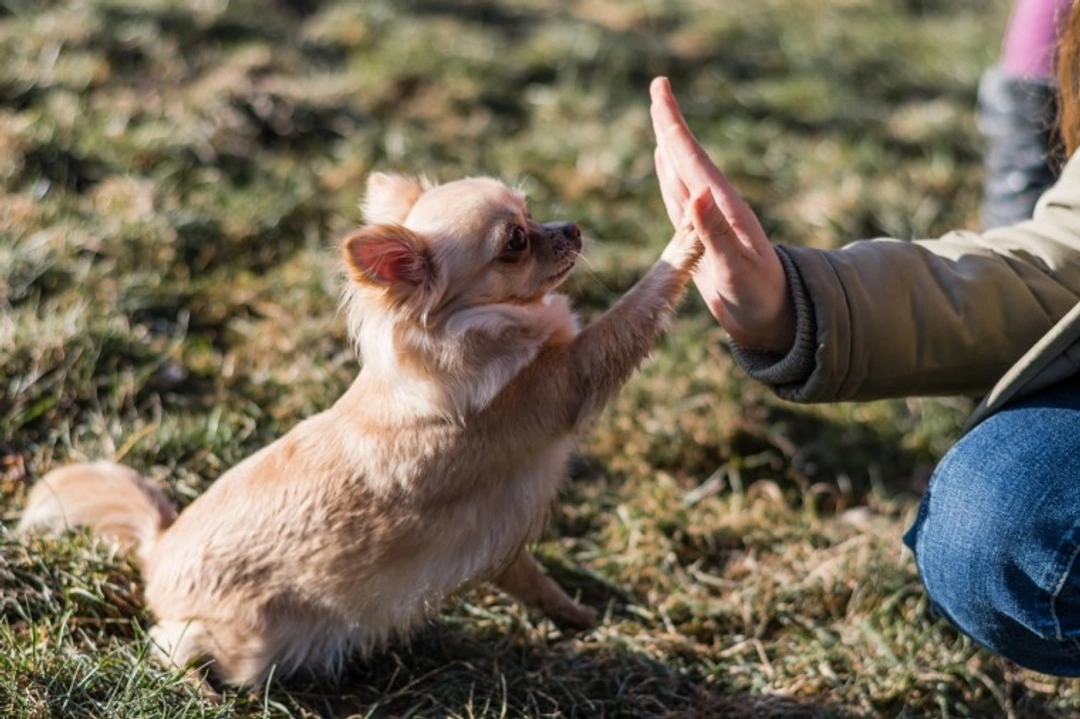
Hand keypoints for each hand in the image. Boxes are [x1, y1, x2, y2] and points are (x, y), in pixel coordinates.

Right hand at [649, 77, 794, 353]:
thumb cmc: (760, 298)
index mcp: (724, 208)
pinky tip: (665, 165)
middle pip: (686, 157)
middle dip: (670, 123)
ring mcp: (707, 221)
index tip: (660, 90)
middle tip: (658, 86)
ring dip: (668, 146)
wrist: (772, 320)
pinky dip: (668, 177)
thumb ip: (715, 233)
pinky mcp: (699, 237)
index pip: (692, 158)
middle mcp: (715, 207)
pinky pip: (678, 198)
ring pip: (680, 174)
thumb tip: (695, 194)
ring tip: (659, 119)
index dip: (673, 125)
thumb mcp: (737, 269)